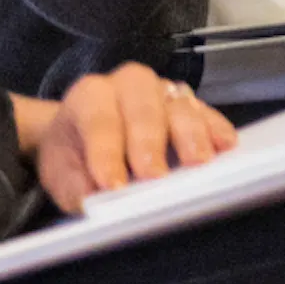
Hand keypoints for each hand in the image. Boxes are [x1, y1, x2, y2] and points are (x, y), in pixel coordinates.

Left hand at [11, 64, 236, 212]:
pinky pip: (207, 112)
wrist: (82, 136)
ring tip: (198, 162)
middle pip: (144, 107)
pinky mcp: (191, 104)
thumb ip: (73, 184)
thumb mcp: (60, 172)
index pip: (99, 121)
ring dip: (191, 135)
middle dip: (149, 142)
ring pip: (180, 106)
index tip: (112, 185)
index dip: (106, 153)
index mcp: (91, 94)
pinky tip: (224, 145)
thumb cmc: (75, 153)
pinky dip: (216, 129)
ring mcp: (165, 91)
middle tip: (154, 175)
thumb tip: (94, 199)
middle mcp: (130, 85)